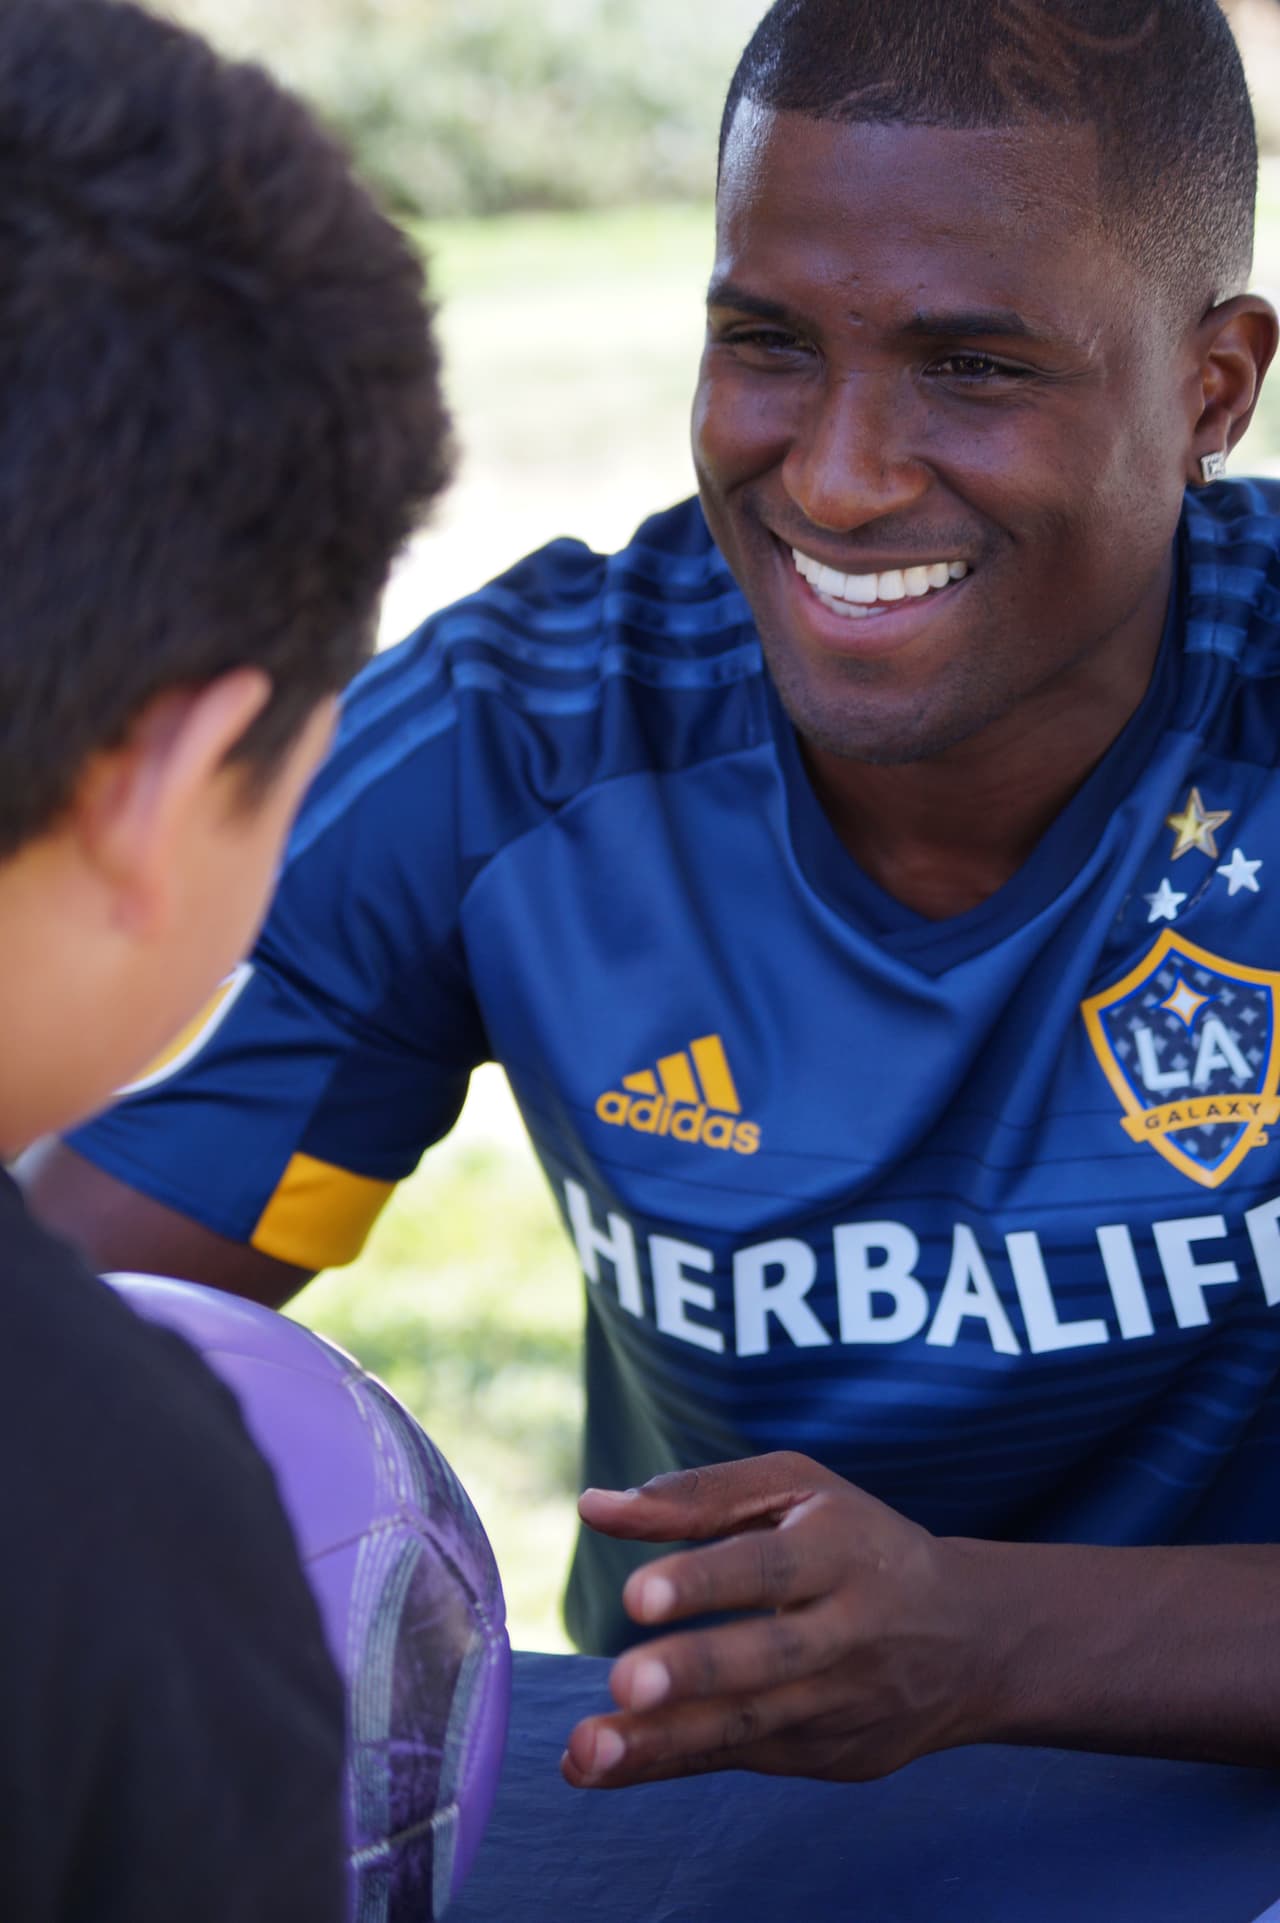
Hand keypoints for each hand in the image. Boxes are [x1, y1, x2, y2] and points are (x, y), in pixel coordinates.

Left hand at [562, 1452, 991, 1789]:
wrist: (971, 1639)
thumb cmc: (859, 1542)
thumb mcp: (799, 1490)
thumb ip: (699, 1495)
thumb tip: (594, 1507)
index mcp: (841, 1551)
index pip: (771, 1568)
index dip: (706, 1583)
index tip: (637, 1596)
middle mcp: (848, 1631)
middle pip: (770, 1656)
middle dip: (697, 1672)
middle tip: (625, 1681)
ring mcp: (839, 1702)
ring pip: (752, 1724)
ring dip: (666, 1741)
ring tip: (590, 1749)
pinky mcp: (825, 1754)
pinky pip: (739, 1759)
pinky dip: (668, 1766)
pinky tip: (599, 1771)